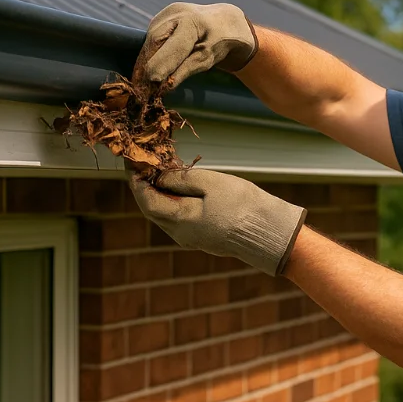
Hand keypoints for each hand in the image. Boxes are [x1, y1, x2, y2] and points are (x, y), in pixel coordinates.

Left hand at [129, 169, 305, 276]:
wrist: (268, 233)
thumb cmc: (242, 205)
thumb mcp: (211, 183)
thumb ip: (182, 179)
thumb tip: (159, 177)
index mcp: (179, 220)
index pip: (146, 200)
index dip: (136, 180)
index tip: (133, 162)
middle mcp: (180, 234)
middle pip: (152, 209)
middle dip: (145, 187)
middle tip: (146, 165)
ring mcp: (190, 239)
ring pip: (165, 215)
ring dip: (160, 195)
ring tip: (163, 173)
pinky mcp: (202, 239)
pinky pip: (178, 219)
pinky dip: (173, 202)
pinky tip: (181, 189)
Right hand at [139, 2, 257, 88]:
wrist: (224, 21)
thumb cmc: (219, 42)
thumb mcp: (207, 58)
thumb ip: (186, 69)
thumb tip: (165, 85)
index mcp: (193, 22)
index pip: (174, 47)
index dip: (160, 64)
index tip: (151, 81)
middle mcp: (177, 13)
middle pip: (155, 40)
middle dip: (146, 63)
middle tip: (140, 86)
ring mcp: (167, 12)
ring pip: (150, 39)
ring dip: (144, 59)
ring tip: (141, 80)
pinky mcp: (161, 16)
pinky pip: (152, 36)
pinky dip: (149, 52)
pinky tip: (144, 68)